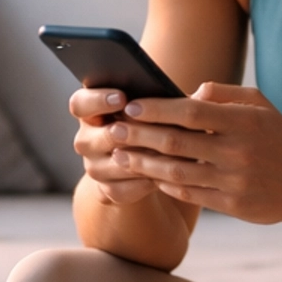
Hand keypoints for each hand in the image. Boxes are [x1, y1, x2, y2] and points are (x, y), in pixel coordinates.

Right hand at [70, 85, 160, 207]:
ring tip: (166, 155)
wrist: (152, 160)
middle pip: (93, 138)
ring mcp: (93, 167)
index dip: (98, 100)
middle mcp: (86, 139)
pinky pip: (119, 191)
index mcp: (91, 111)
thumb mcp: (158, 108)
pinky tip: (161, 177)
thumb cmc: (156, 123)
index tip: (122, 98)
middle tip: (151, 130)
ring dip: (139, 161)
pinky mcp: (105, 191)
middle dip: (126, 134)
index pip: (80, 103)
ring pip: (110, 166)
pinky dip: (141, 185)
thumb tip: (201, 91)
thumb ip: (169, 99)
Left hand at [102, 83, 281, 228]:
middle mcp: (238, 152)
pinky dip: (165, 184)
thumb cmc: (279, 138)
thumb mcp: (260, 106)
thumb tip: (187, 93)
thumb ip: (223, 94)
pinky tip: (147, 175)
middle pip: (177, 142)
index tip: (131, 106)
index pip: (191, 112)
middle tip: (114, 130)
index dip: (157, 109)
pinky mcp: (232, 205)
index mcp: (244, 122)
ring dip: (144, 163)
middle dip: (140, 135)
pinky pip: (189, 194)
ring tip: (121, 155)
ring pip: (177, 171)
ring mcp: (234, 181)